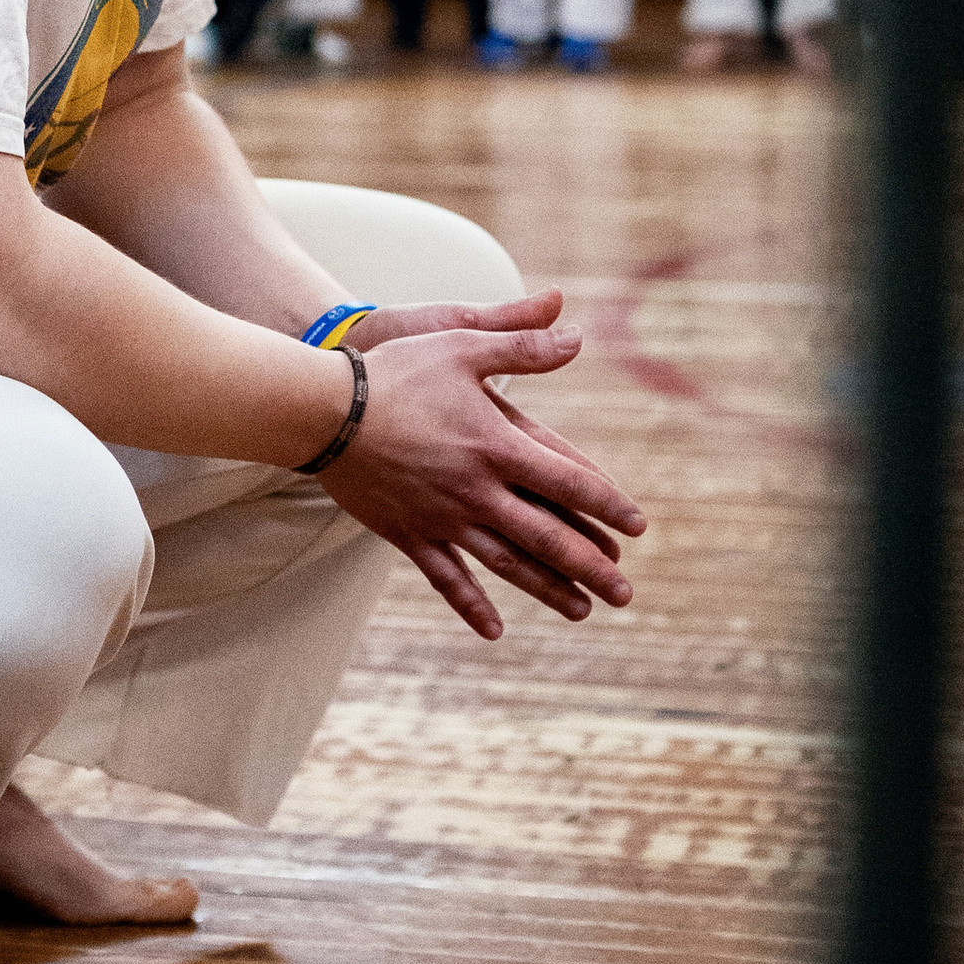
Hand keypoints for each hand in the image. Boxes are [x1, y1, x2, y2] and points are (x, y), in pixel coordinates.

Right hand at [320, 296, 644, 637]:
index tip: (638, 527)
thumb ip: (522, 344)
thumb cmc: (395, 371)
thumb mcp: (462, 344)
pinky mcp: (409, 534)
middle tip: (626, 592)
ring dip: (548, 590)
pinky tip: (494, 630)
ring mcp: (443, 518)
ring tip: (583, 610)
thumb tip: (578, 333)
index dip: (608, 504)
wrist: (324, 412)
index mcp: (498, 445)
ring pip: (507, 564)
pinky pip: (447, 578)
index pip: (569, 482)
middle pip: (548, 536)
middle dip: (592, 565)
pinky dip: (472, 605)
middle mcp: (478, 490)